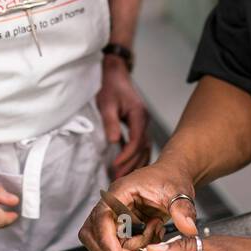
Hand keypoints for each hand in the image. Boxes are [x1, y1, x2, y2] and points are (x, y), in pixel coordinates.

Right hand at [79, 159, 198, 250]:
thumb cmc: (171, 179)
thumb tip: (189, 228)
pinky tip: (152, 238)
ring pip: (104, 241)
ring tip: (151, 240)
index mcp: (121, 191)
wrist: (173, 175)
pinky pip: (118, 244)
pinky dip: (133, 249)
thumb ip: (183, 210)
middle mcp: (112, 203)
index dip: (106, 240)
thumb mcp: (180, 192)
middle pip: (93, 232)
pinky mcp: (120, 225)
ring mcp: (114, 215)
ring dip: (125, 250)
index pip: (102, 217)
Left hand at [95, 57, 150, 178]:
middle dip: (131, 163)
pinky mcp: (138, 125)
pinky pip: (140, 145)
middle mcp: (144, 120)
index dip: (127, 155)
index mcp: (139, 114)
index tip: (116, 165)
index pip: (137, 140)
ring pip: (144, 148)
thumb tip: (113, 141)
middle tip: (118, 177)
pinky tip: (128, 166)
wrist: (115, 74)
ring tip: (123, 176)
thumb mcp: (106, 103)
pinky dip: (135, 156)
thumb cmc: (111, 86)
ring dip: (135, 162)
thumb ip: (110, 122)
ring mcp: (143, 123)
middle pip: (143, 147)